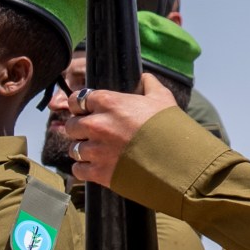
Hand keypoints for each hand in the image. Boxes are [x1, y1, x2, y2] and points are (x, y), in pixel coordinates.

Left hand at [64, 75, 179, 187]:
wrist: (178, 161)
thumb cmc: (171, 127)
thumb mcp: (163, 98)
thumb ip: (149, 84)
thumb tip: (144, 77)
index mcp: (108, 103)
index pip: (77, 100)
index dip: (80, 106)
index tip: (86, 111)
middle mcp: (96, 125)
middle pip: (71, 125)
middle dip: (80, 129)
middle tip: (94, 134)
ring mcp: (96, 150)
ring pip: (73, 149)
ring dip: (83, 150)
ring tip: (98, 152)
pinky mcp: (98, 172)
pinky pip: (78, 170)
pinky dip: (85, 169)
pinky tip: (96, 167)